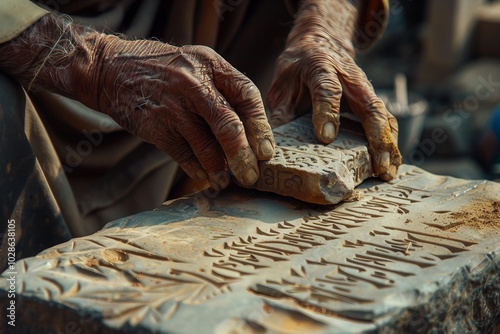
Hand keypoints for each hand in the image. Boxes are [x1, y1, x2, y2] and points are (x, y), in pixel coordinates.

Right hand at [82, 39, 274, 185]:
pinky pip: (183, 154)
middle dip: (244, 156)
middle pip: (229, 125)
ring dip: (219, 168)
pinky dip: (196, 168)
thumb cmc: (165, 71)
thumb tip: (250, 132)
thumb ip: (222, 90)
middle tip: (251, 175)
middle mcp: (193, 83)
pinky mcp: (154, 126)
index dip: (261, 126)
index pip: (247, 94)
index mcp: (211, 64)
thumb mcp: (196, 65)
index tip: (266, 151)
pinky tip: (203, 174)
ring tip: (225, 179)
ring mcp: (172, 105)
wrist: (111, 69)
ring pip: (206, 145)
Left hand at [267, 0, 400, 179]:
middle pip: (369, 105)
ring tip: (388, 170)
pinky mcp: (371, 99)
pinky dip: (390, 141)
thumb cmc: (296, 70)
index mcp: (320, 68)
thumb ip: (280, 113)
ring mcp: (365, 88)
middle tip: (377, 164)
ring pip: (383, 114)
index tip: (326, 136)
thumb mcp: (281, 86)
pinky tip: (391, 163)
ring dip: (388, 143)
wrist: (318, 47)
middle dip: (375, 136)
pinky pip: (386, 119)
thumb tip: (271, 148)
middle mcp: (349, 77)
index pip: (327, 89)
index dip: (327, 112)